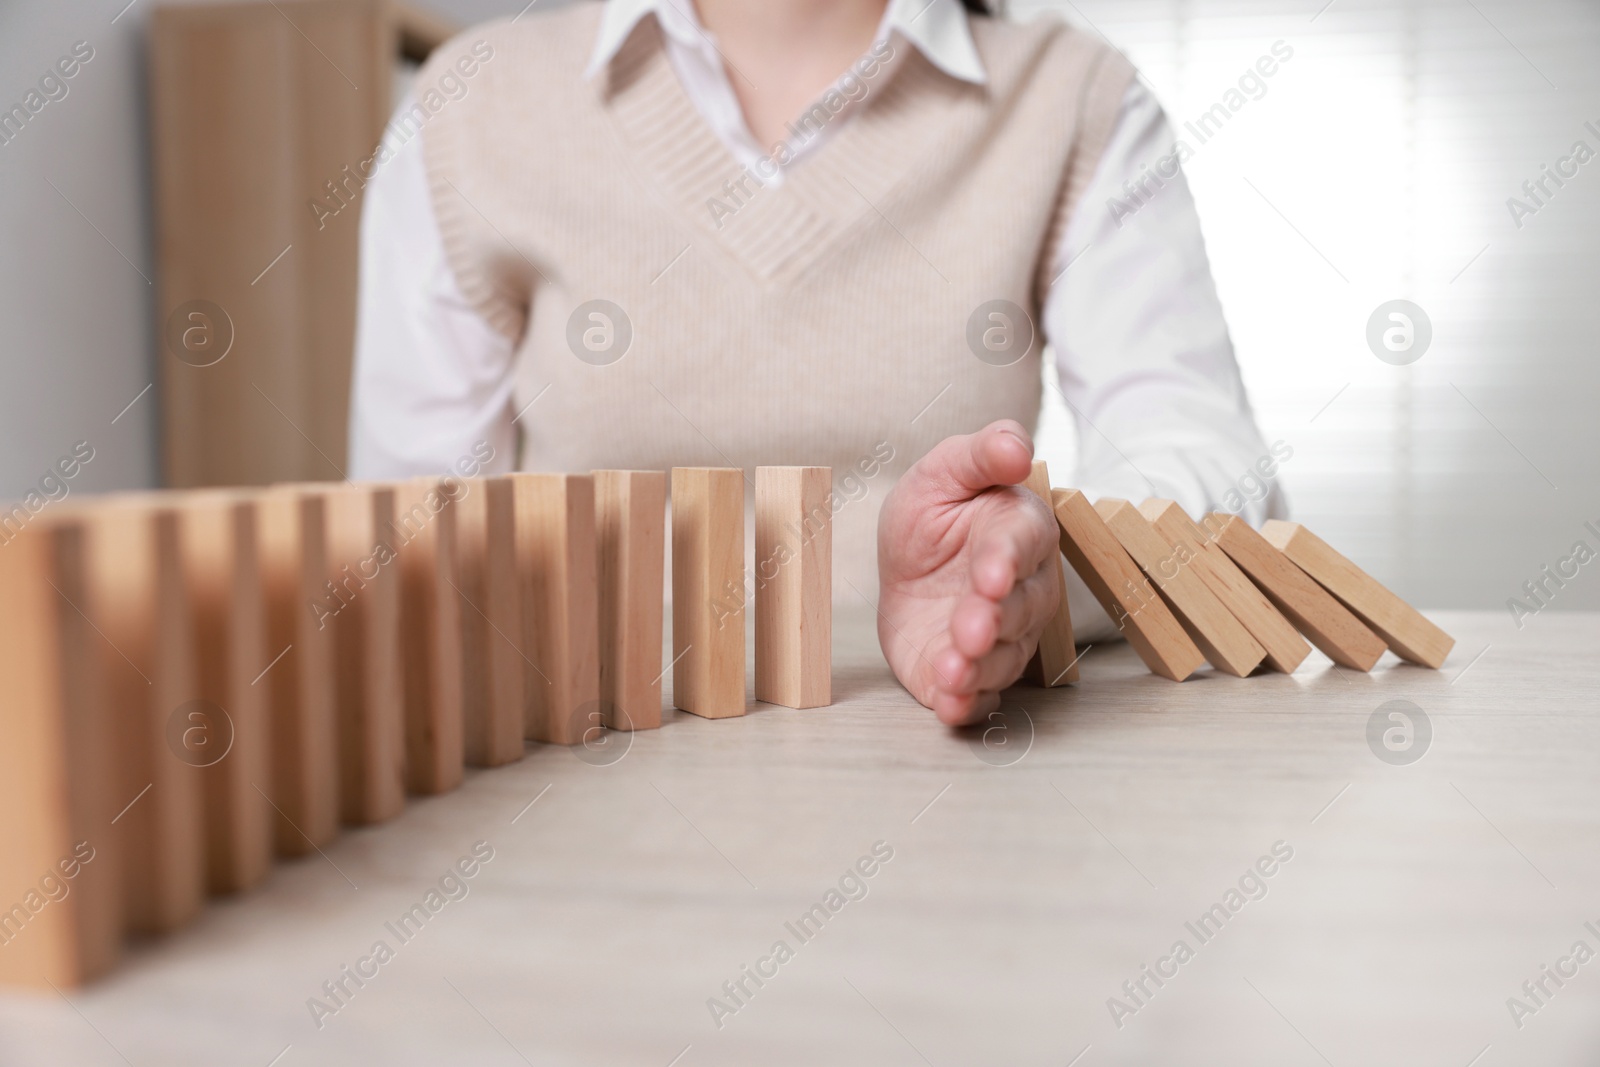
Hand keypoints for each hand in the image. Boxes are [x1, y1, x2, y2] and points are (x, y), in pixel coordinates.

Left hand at [875, 420, 1061, 725]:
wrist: (908, 566)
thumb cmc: (937, 514)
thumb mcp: (944, 472)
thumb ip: (981, 455)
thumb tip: (1018, 446)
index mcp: (1019, 533)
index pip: (1021, 547)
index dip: (1006, 562)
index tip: (990, 575)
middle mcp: (1022, 591)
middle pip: (1018, 610)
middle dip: (992, 621)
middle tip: (968, 629)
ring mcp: (999, 637)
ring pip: (1002, 657)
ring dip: (977, 668)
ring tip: (951, 672)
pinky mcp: (971, 673)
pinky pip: (980, 696)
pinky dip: (966, 704)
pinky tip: (949, 705)